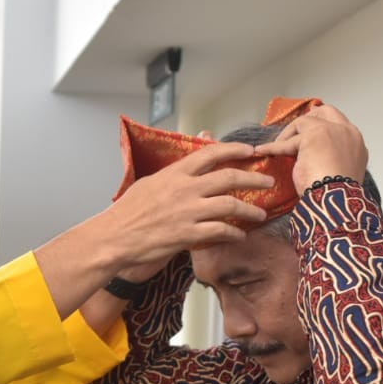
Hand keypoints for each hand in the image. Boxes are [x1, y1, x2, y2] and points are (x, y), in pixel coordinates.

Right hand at [105, 140, 274, 265]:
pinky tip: (240, 235)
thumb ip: (177, 167)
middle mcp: (184, 189)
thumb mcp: (150, 181)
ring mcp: (187, 212)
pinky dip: (234, 233)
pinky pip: (220, 231)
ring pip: (230, 205)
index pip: (211, 153)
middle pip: (229, 178)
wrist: (113, 237)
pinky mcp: (187, 235)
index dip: (235, 150)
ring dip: (250, 209)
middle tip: (268, 182)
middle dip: (254, 179)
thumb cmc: (128, 211)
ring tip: (260, 213)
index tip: (252, 151)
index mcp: (174, 173)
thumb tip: (197, 146)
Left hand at [252, 104, 367, 194]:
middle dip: (307, 118)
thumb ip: (329, 158)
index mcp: (356, 144)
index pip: (338, 126)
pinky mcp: (313, 135)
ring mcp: (331, 130)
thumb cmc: (336, 195)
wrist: (336, 201)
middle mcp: (347, 132)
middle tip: (292, 133)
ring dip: (288, 134)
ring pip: (304, 122)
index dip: (321, 128)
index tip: (306, 138)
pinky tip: (264, 151)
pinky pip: (289, 138)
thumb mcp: (336, 172)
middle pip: (326, 112)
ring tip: (276, 148)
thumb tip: (310, 158)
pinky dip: (274, 146)